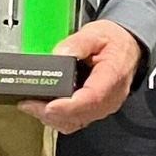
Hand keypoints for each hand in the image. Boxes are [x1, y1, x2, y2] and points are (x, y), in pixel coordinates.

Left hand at [19, 20, 144, 133]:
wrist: (126, 47)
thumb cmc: (113, 42)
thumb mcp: (96, 33)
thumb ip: (78, 43)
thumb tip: (60, 53)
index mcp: (112, 77)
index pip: (92, 99)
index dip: (68, 106)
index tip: (48, 106)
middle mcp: (109, 98)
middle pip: (79, 115)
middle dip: (51, 113)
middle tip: (28, 104)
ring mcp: (102, 107)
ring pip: (75, 122)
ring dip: (51, 118)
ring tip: (30, 105)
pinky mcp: (94, 110)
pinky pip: (75, 121)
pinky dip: (56, 118)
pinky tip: (42, 108)